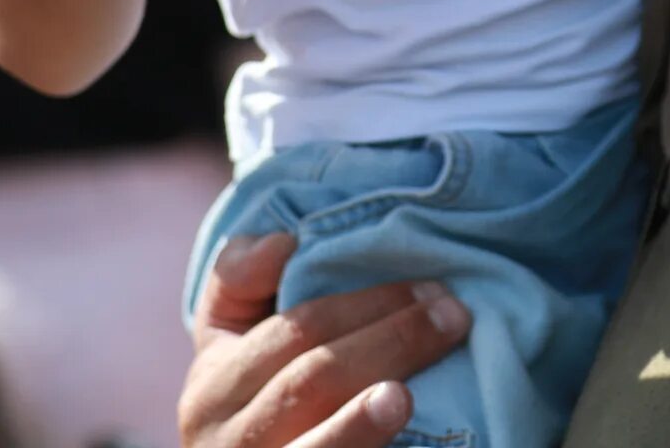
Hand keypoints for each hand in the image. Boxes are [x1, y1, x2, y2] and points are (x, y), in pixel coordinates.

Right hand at [179, 231, 471, 447]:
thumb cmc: (252, 395)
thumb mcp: (229, 337)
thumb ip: (241, 278)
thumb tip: (283, 241)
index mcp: (214, 381)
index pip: (292, 330)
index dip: (361, 304)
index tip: (427, 285)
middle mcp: (229, 435)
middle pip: (312, 380)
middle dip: (388, 342)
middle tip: (455, 317)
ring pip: (312, 443)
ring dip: (359, 421)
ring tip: (403, 396)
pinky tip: (397, 434)